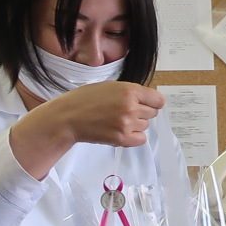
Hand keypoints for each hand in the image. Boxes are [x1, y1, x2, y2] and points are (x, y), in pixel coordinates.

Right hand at [10, 81, 163, 178]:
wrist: (68, 117)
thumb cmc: (85, 100)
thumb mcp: (109, 86)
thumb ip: (130, 92)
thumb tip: (149, 100)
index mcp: (129, 91)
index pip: (158, 100)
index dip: (152, 102)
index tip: (147, 104)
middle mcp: (131, 107)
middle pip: (152, 113)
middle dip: (141, 112)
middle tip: (123, 111)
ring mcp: (127, 124)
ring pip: (145, 126)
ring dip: (135, 124)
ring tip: (116, 120)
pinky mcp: (122, 138)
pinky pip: (141, 139)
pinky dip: (133, 137)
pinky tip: (120, 131)